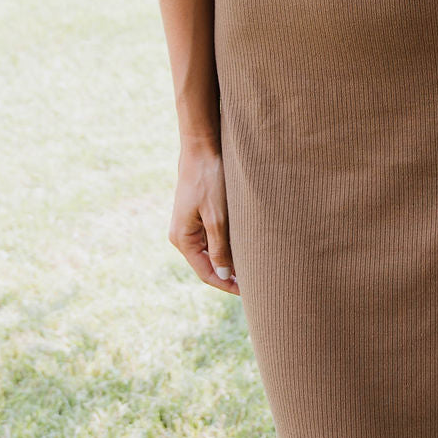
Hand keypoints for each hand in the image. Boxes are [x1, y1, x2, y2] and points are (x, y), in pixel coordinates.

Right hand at [169, 143, 239, 294]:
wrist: (202, 145)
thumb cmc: (208, 177)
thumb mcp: (216, 215)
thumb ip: (219, 247)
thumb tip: (224, 274)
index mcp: (182, 239)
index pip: (206, 273)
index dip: (227, 284)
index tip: (249, 291)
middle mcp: (183, 234)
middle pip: (208, 264)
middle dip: (229, 274)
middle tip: (255, 282)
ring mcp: (190, 224)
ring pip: (211, 250)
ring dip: (229, 258)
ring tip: (253, 266)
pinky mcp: (198, 213)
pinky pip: (212, 236)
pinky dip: (227, 243)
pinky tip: (244, 244)